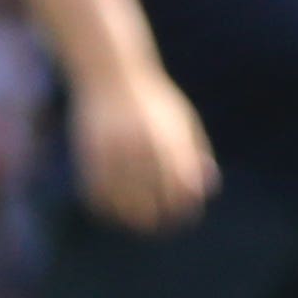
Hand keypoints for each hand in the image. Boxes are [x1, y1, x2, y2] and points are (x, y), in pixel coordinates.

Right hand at [73, 65, 215, 231]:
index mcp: (171, 138)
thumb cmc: (153, 99)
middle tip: (158, 225)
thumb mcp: (182, 119)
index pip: (182, 188)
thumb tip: (206, 189)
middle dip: (158, 218)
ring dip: (131, 218)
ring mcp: (116, 151)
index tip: (184, 217)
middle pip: (154, 200)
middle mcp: (144, 147)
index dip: (184, 208)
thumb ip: (195, 153)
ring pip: (124, 203)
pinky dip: (105, 208)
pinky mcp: (91, 154)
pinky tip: (113, 210)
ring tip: (136, 221)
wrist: (112, 72)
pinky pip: (98, 195)